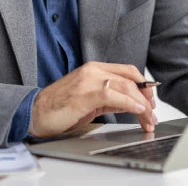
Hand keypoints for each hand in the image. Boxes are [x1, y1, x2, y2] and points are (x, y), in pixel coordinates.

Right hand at [28, 62, 157, 138]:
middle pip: (130, 80)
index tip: (151, 101)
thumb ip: (110, 98)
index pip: (128, 71)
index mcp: (94, 69)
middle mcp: (92, 71)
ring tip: (148, 118)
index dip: (144, 85)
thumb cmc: (60, 107)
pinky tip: (137, 111)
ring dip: (142, 104)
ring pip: (125, 87)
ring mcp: (88, 81)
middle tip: (152, 115)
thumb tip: (131, 103)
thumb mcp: (90, 99)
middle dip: (146, 98)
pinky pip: (113, 95)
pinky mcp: (84, 94)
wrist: (35, 112)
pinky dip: (129, 103)